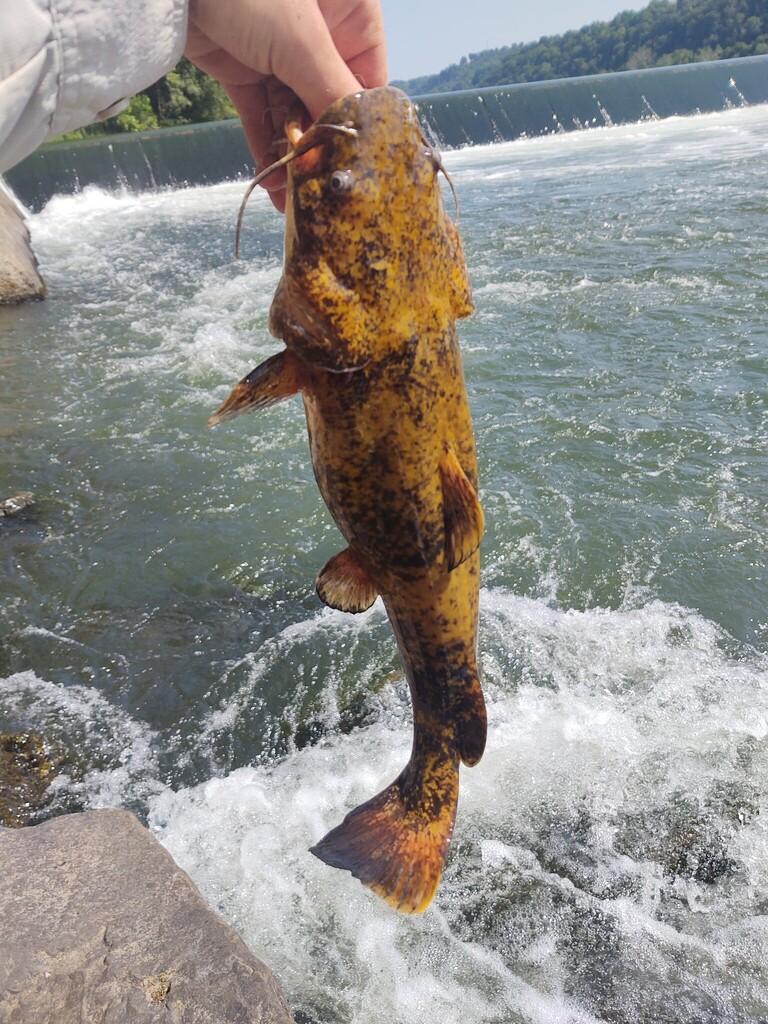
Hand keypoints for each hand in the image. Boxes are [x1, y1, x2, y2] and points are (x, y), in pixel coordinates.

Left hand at [185, 0, 386, 209]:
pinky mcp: (242, 69)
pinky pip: (261, 116)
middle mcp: (319, 34)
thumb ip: (330, 93)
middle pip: (328, 103)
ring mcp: (278, 52)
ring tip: (298, 203)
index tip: (358, 167)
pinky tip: (276, 187)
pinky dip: (266, 150)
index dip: (362, 125)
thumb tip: (354, 146)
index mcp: (350, 13)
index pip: (367, 80)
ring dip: (293, 159)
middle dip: (323, 149)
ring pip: (293, 115)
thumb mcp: (301, 40)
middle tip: (325, 193)